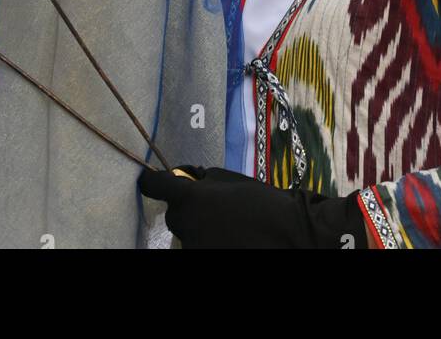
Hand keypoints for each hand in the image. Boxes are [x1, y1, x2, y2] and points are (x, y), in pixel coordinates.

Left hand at [138, 163, 369, 248]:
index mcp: (190, 198)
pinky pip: (199, 247)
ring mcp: (193, 247)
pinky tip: (230, 239)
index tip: (150, 180)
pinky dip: (209, 243)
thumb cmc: (261, 201)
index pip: (155, 186)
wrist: (289, 234)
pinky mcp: (203, 260)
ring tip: (227, 227)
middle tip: (213, 207)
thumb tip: (187, 181)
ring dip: (199, 228)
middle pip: (174, 214)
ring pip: (187, 234)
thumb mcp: (229, 180)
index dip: (152, 181)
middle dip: (188, 209)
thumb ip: (203, 180)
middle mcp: (185, 224)